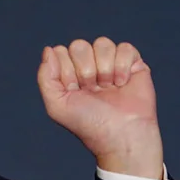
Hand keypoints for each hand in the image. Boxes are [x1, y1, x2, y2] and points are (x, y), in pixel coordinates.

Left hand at [36, 38, 164, 179]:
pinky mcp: (133, 64)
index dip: (67, 71)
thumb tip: (49, 49)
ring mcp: (111, 64)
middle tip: (92, 90)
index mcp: (69, 74)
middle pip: (79, 45)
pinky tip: (123, 83)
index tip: (74, 91)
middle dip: (85, 69)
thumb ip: (45, 77)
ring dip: (104, 69)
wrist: (121, 135)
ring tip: (109, 88)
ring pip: (102, 43)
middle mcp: (90, 67)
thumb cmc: (89, 124)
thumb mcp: (56, 105)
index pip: (61, 52)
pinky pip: (124, 47)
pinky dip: (122, 66)